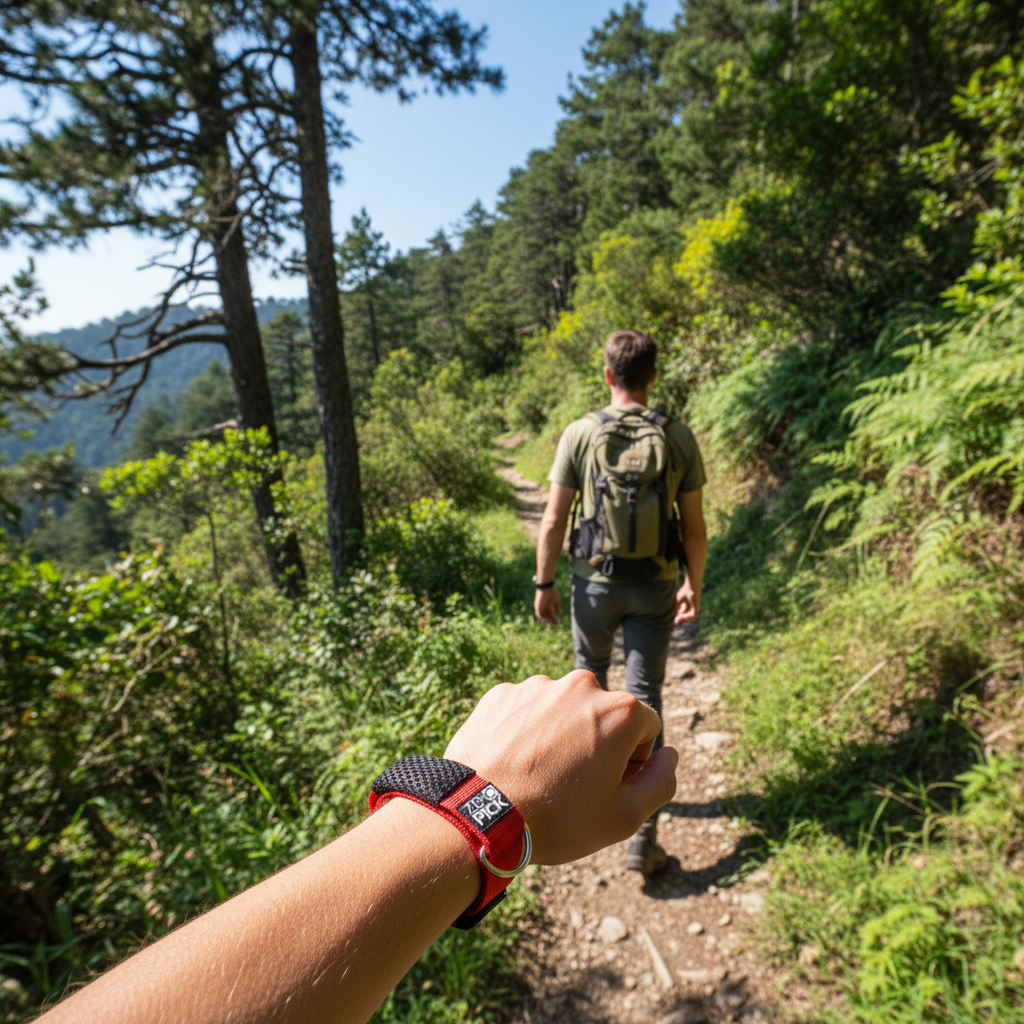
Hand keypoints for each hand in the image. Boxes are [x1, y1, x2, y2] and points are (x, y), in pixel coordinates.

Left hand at [445, 670, 677, 863]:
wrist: (478, 815)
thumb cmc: (557, 819)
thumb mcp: (624, 817)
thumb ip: (661, 782)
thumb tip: (670, 755)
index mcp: (619, 710)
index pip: (646, 729)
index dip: (633, 763)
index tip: (606, 787)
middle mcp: (580, 685)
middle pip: (603, 715)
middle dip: (597, 744)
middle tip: (571, 785)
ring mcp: (537, 686)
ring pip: (562, 711)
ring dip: (559, 736)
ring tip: (538, 776)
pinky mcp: (502, 694)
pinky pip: (525, 710)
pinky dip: (524, 732)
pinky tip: (513, 764)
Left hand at [534, 585, 561, 624]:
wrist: (546, 586)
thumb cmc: (551, 591)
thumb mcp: (556, 600)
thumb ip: (557, 607)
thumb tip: (559, 614)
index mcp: (546, 605)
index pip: (550, 614)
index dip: (553, 619)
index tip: (557, 623)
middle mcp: (542, 607)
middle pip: (546, 616)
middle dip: (551, 620)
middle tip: (555, 624)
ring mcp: (539, 606)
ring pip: (542, 616)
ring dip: (547, 620)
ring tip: (552, 622)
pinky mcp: (537, 605)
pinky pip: (538, 613)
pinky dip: (542, 617)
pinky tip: (546, 619)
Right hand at [675, 578, 699, 622]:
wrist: (690, 587)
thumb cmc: (684, 592)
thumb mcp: (678, 602)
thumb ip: (678, 609)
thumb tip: (677, 617)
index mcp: (686, 608)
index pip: (682, 616)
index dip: (679, 620)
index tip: (675, 623)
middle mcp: (690, 609)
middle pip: (685, 618)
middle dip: (681, 620)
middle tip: (676, 622)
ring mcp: (694, 609)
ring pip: (689, 618)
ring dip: (684, 618)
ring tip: (680, 616)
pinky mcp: (696, 608)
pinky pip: (693, 616)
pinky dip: (688, 617)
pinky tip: (683, 615)